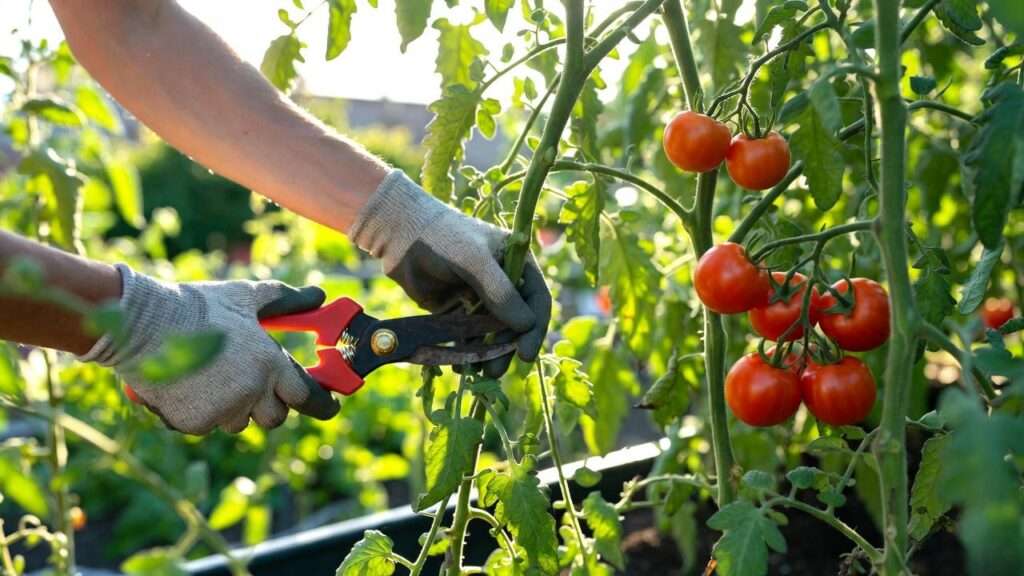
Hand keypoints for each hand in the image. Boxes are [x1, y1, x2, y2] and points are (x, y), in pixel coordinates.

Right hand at [80, 265, 339, 434]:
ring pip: (240, 422)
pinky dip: (202, 410)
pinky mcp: (194, 422)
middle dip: (270, 405)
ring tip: (212, 375)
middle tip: (254, 384)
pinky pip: (208, 425)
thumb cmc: (198, 306)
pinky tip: (189, 384)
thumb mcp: (246, 296)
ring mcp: (222, 409)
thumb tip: (317, 296)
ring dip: (234, 407)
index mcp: (270, 363)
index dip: (322, 404)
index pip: (308, 397)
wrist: (142, 323)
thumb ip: (286, 300)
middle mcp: (251, 391)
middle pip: (275, 417)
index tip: (330, 406)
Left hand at [349, 170, 550, 375]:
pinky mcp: (457, 310)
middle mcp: (503, 282)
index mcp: (517, 262)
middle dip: (508, 347)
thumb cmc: (443, 238)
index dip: (534, 328)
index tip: (525, 354)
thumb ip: (500, 292)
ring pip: (493, 333)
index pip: (536, 299)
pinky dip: (468, 351)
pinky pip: (468, 336)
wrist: (399, 235)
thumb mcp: (475, 260)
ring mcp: (479, 297)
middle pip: (516, 322)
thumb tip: (526, 325)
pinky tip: (461, 365)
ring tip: (481, 373)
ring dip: (489, 354)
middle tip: (496, 370)